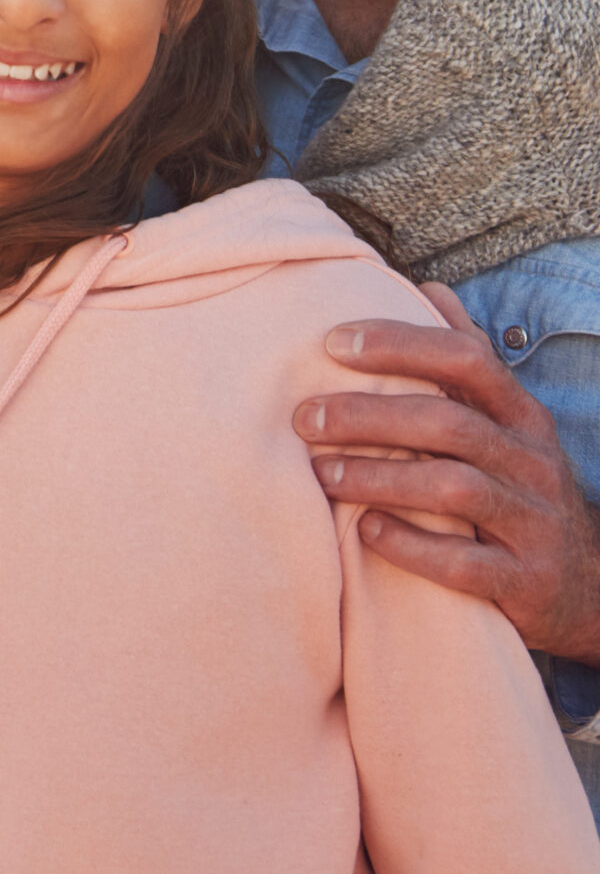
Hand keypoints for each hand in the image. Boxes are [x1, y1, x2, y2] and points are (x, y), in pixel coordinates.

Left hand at [298, 280, 599, 663]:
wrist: (592, 587)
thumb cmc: (520, 489)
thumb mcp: (507, 423)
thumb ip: (468, 359)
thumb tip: (430, 287)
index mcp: (523, 417)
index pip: (467, 360)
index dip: (401, 344)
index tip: (332, 342)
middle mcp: (533, 463)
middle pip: (449, 423)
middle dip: (368, 415)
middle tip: (303, 417)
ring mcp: (534, 524)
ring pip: (455, 488)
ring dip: (379, 477)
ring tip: (321, 472)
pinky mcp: (525, 583)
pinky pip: (465, 563)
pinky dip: (411, 545)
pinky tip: (365, 531)